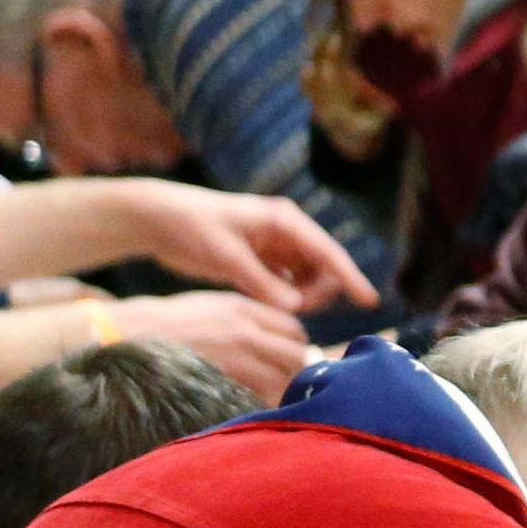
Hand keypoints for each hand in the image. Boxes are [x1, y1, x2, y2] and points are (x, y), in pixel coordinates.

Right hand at [110, 292, 314, 399]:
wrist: (124, 336)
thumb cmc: (166, 323)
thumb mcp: (210, 306)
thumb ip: (248, 319)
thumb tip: (278, 340)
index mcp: (242, 309)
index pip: (294, 329)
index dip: (295, 345)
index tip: (287, 357)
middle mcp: (245, 330)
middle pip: (296, 355)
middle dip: (295, 369)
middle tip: (285, 381)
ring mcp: (235, 357)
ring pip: (284, 378)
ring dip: (282, 389)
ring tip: (269, 394)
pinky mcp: (222, 381)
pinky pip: (258, 397)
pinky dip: (262, 403)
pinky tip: (251, 404)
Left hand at [113, 181, 374, 311]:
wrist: (156, 219)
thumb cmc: (190, 227)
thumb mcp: (225, 256)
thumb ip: (262, 282)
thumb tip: (296, 308)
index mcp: (284, 221)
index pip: (328, 253)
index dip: (351, 278)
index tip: (370, 302)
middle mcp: (286, 232)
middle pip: (323, 269)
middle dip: (317, 292)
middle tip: (290, 308)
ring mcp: (275, 246)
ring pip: (308, 279)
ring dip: (301, 297)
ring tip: (275, 306)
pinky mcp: (261, 260)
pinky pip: (288, 283)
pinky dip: (286, 297)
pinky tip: (271, 305)